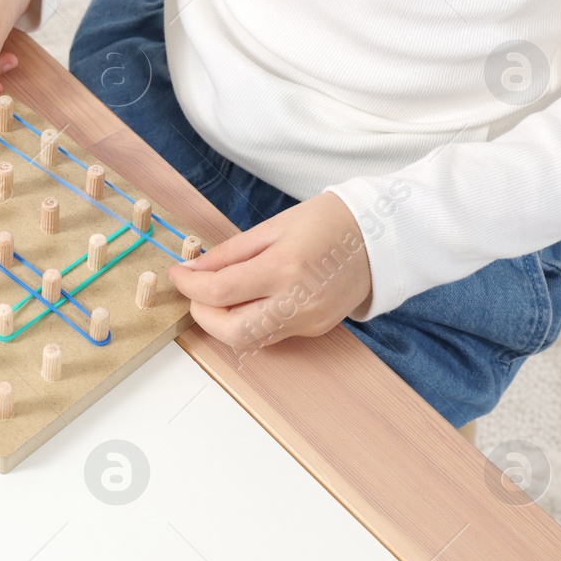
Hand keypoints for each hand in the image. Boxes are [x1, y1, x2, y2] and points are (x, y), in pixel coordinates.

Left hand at [170, 193, 372, 352]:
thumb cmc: (329, 221)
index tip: (177, 274)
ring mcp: (309, 320)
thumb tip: (192, 271)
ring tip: (222, 293)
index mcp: (285, 268)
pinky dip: (250, 320)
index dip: (189, 286)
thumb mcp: (273, 226)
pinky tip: (251, 298)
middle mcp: (298, 302)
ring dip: (224, 321)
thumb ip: (228, 253)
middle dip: (203, 315)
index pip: (219, 292)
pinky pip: (270, 333)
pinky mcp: (315, 329)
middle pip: (231, 331)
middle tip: (196, 292)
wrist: (382, 236)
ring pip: (249, 339)